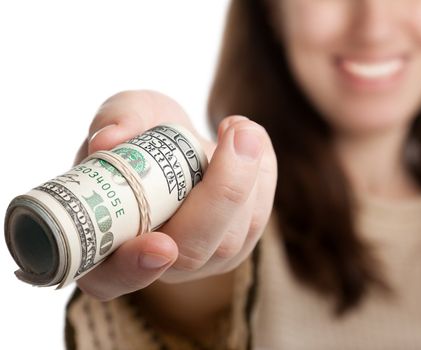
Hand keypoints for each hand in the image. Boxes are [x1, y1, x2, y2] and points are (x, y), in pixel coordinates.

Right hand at [74, 90, 276, 300]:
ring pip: (230, 240)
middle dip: (220, 196)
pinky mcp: (235, 246)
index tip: (160, 245)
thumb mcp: (125, 111)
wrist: (175, 139)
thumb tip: (108, 140)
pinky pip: (257, 219)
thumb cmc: (143, 132)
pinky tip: (247, 139)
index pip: (111, 278)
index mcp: (104, 243)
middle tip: (235, 136)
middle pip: (189, 255)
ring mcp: (198, 261)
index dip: (134, 267)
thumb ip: (114, 119)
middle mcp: (151, 263)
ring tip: (237, 127)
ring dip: (245, 177)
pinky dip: (262, 172)